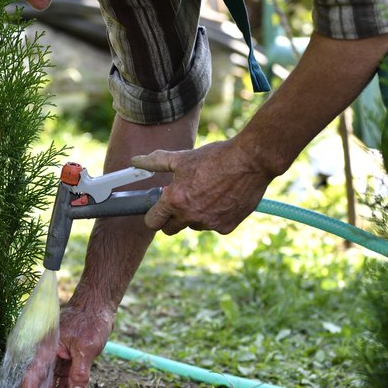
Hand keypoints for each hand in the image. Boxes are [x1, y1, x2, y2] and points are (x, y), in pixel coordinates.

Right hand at [19, 303, 114, 387]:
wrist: (98, 305)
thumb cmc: (90, 321)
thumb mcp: (86, 348)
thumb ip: (80, 373)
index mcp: (46, 349)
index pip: (32, 377)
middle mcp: (48, 355)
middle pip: (41, 385)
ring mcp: (57, 358)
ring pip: (52, 385)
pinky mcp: (67, 360)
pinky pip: (64, 380)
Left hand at [132, 138, 274, 235]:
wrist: (251, 160)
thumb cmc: (216, 157)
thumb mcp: (183, 158)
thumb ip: (156, 162)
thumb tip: (135, 161)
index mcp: (174, 201)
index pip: (152, 222)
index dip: (154, 215)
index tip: (158, 209)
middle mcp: (190, 216)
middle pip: (170, 229)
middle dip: (172, 218)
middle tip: (181, 200)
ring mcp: (209, 224)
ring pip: (194, 226)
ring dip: (195, 215)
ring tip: (207, 192)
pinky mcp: (226, 227)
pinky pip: (214, 226)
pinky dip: (216, 216)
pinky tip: (223, 198)